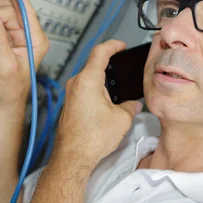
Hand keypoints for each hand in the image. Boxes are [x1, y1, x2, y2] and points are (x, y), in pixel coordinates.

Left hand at [53, 40, 142, 171]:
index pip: (100, 52)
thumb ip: (130, 106)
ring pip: (89, 80)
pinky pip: (84, 91)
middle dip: (111, 68)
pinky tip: (106, 106)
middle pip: (94, 66)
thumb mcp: (122, 119)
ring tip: (117, 95)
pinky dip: (96, 93)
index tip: (121, 45)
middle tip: (123, 71)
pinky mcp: (69, 105)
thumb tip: (133, 105)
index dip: (113, 45)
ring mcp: (70, 94)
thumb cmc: (91, 139)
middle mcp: (75, 84)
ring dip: (104, 83)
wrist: (73, 157)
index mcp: (88, 80)